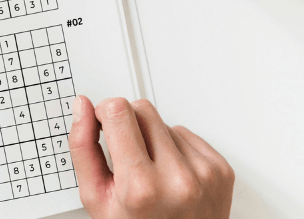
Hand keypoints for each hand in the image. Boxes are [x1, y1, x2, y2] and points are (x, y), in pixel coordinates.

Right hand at [69, 96, 234, 218]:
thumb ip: (83, 147)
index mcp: (141, 186)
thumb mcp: (96, 197)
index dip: (103, 113)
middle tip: (124, 155)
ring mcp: (204, 173)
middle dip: (126, 123)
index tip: (101, 125)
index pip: (118, 111)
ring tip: (149, 170)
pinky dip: (173, 148)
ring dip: (151, 138)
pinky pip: (187, 133)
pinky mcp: (221, 169)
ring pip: (164, 121)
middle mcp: (177, 178)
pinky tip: (168, 172)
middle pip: (142, 109)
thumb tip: (82, 107)